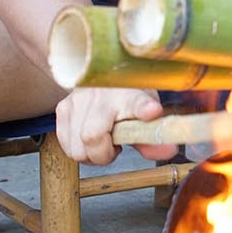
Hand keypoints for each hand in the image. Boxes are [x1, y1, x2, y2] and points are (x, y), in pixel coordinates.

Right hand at [55, 87, 175, 164]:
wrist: (106, 77)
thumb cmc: (129, 98)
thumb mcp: (147, 115)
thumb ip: (153, 138)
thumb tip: (169, 152)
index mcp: (129, 95)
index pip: (136, 102)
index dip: (144, 108)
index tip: (152, 110)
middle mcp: (101, 95)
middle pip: (91, 138)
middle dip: (103, 155)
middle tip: (114, 147)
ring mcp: (78, 99)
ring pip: (75, 148)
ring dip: (89, 154)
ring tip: (102, 141)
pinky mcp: (63, 107)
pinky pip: (64, 144)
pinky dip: (77, 149)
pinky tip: (89, 138)